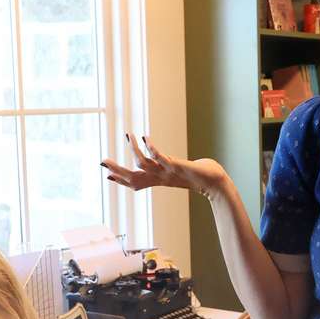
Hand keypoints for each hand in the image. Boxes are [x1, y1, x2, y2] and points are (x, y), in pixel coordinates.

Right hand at [102, 134, 229, 199]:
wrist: (216, 182)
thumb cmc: (201, 174)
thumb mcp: (180, 171)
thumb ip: (170, 165)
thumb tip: (168, 160)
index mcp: (160, 180)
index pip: (136, 182)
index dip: (121, 180)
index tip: (107, 175)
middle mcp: (160, 178)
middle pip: (133, 177)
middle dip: (117, 170)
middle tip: (103, 161)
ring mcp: (167, 173)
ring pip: (143, 164)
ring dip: (134, 150)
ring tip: (128, 135)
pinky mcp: (176, 166)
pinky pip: (160, 158)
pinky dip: (151, 148)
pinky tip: (145, 137)